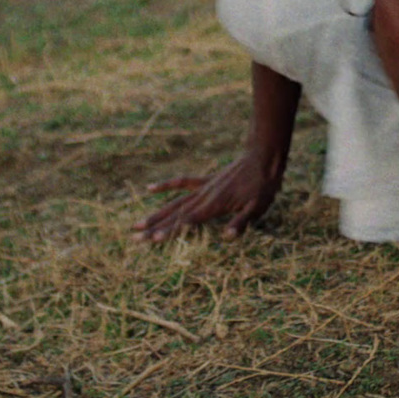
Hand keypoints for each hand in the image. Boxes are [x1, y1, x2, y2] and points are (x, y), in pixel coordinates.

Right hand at [132, 153, 281, 241]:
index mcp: (215, 205)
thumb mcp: (258, 207)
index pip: (189, 220)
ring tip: (136, 225)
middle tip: (135, 239)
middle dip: (155, 227)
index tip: (154, 239)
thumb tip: (228, 237)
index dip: (172, 230)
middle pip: (175, 214)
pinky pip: (183, 182)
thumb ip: (242, 222)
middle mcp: (205, 196)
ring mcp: (203, 187)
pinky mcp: (206, 180)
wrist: (264, 158)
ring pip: (174, 202)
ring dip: (156, 214)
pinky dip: (166, 185)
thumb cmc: (263, 186)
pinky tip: (150, 189)